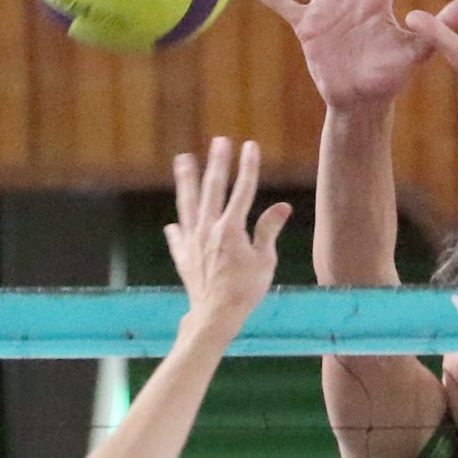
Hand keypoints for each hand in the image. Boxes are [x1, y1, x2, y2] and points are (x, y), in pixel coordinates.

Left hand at [166, 139, 289, 332]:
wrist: (215, 315)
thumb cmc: (245, 291)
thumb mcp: (264, 261)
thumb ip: (268, 231)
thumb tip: (282, 206)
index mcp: (230, 229)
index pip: (242, 191)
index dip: (248, 167)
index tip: (250, 146)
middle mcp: (208, 229)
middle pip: (213, 189)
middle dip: (218, 163)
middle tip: (219, 141)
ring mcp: (192, 241)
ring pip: (188, 203)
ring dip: (186, 180)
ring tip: (183, 160)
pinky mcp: (183, 256)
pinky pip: (177, 236)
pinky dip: (177, 227)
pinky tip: (174, 223)